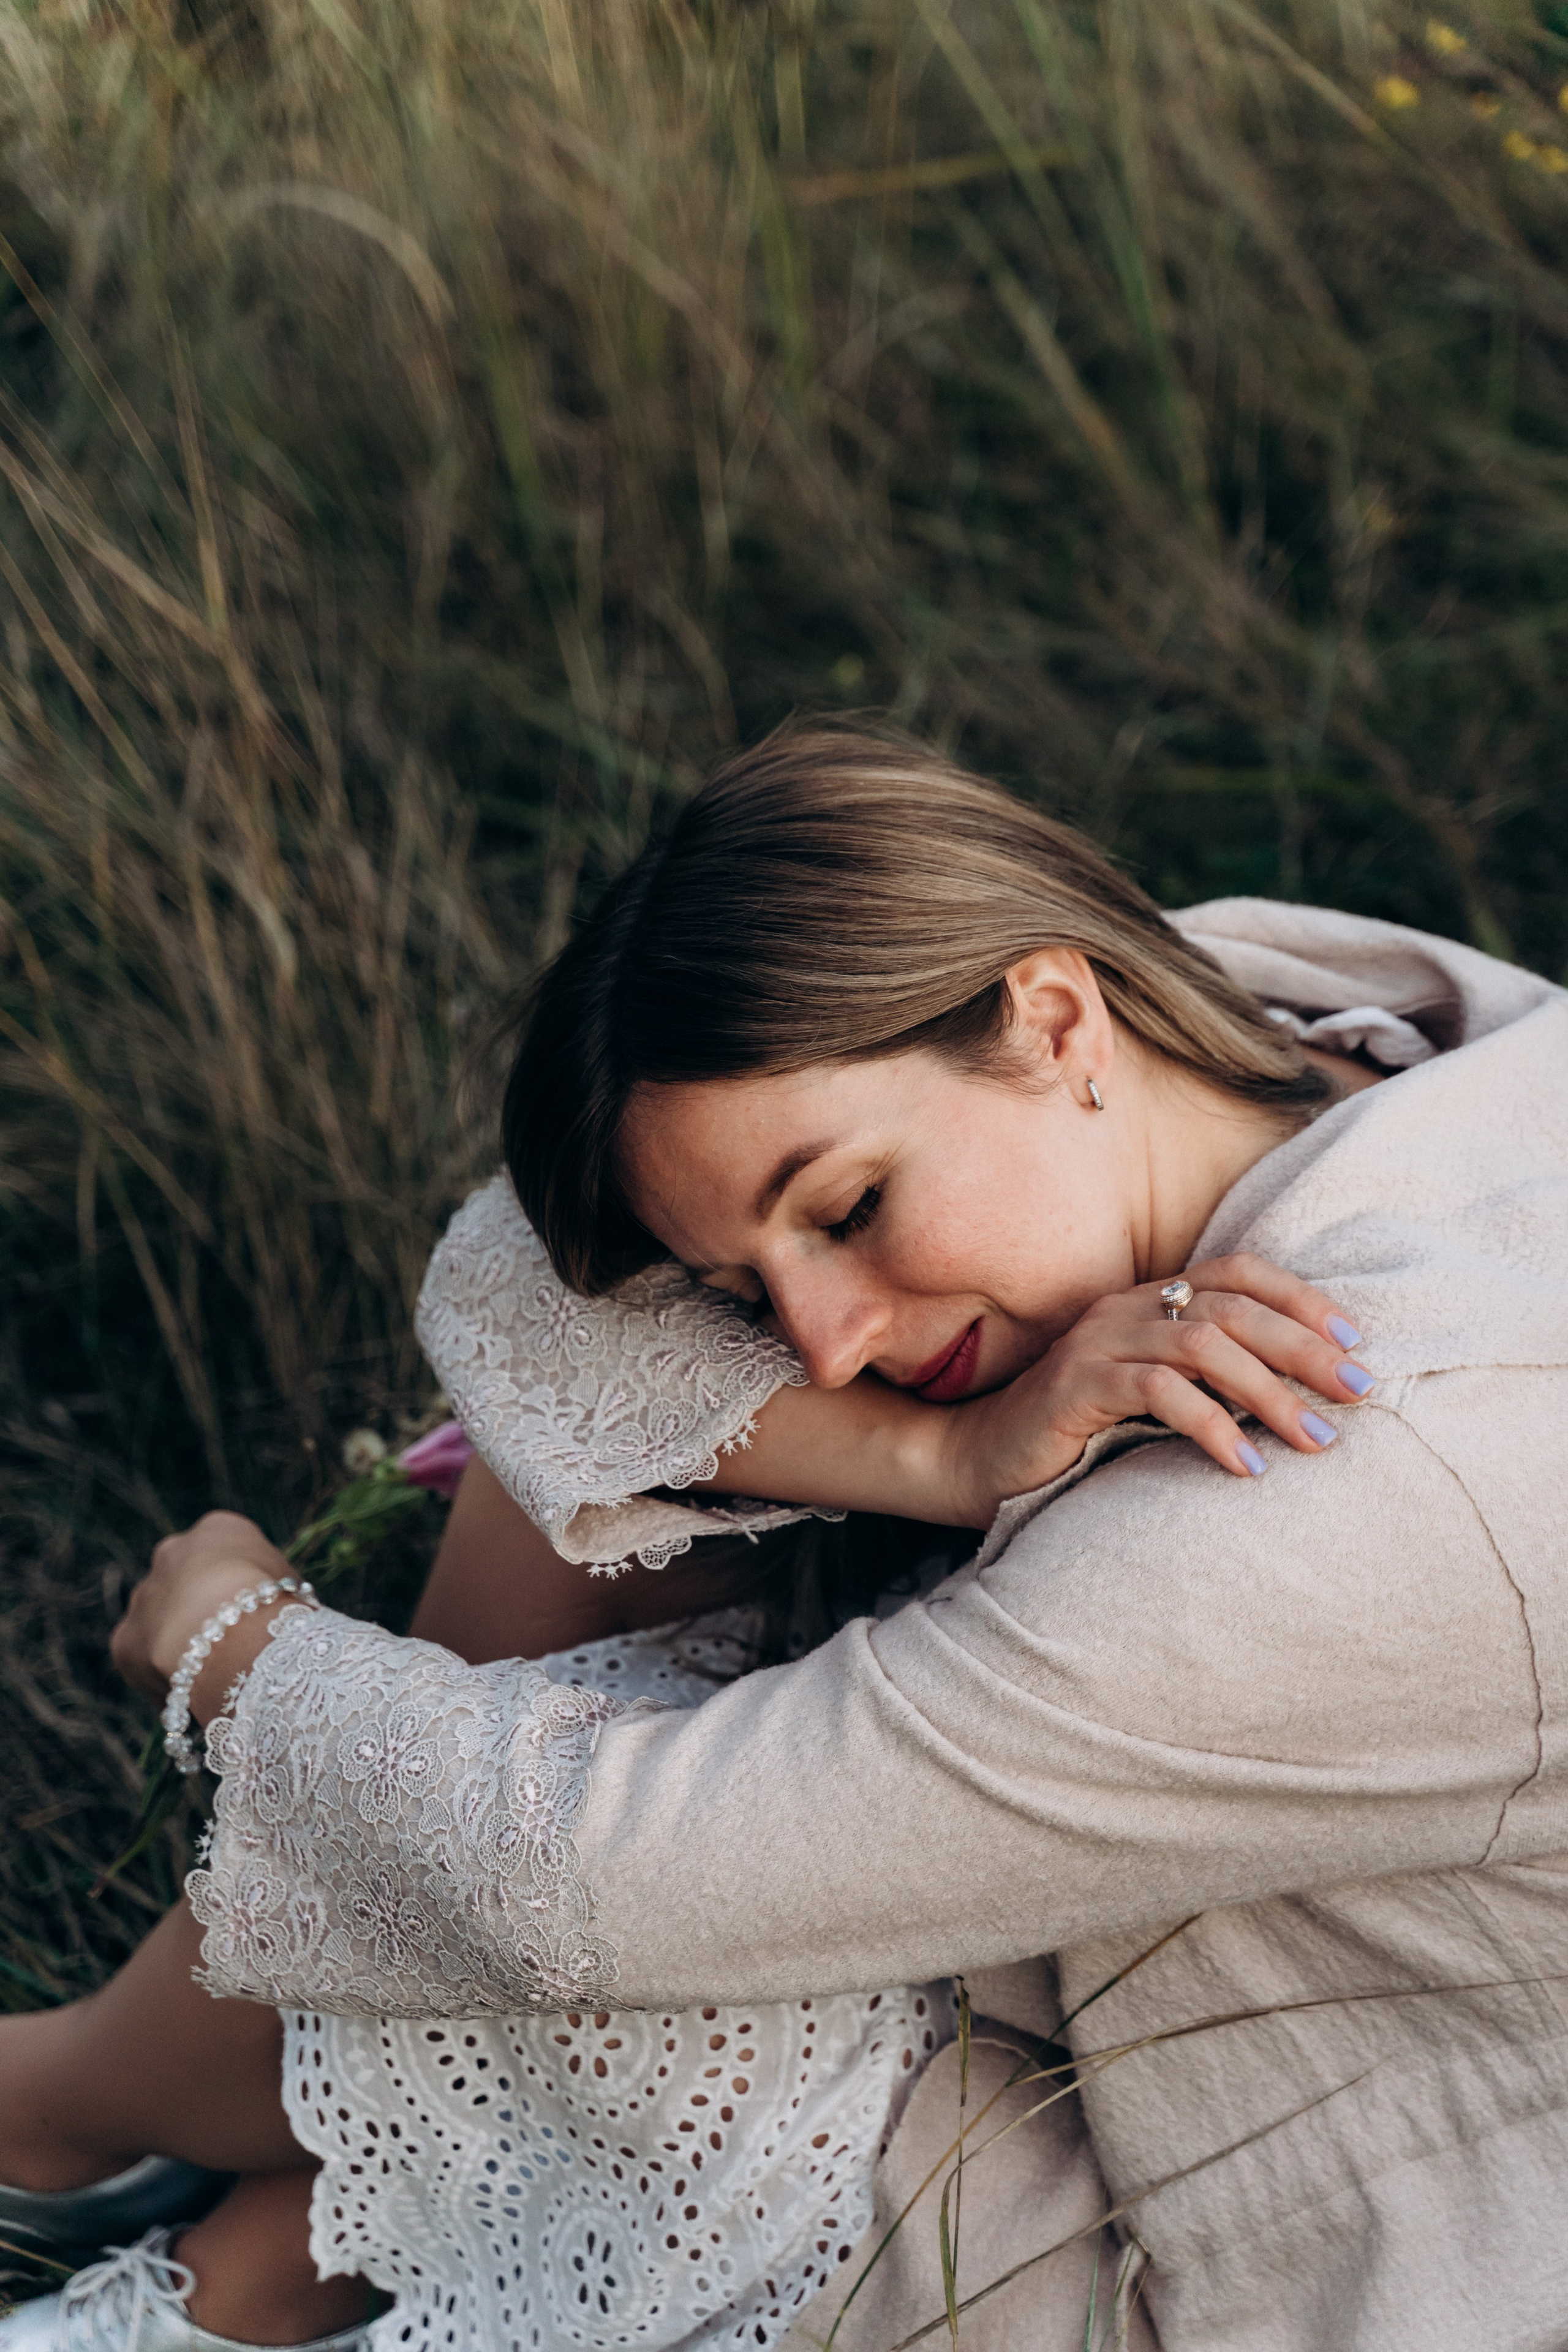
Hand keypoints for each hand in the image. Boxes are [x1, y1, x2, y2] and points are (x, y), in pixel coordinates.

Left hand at [111, 1511, 292, 1708]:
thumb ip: (273, 1591)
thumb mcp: (290, 1585)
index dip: (248, 1589)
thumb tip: (274, 1613)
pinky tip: (194, 1697)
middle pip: (190, 1584)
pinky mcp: (123, 1641)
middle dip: (205, 1612)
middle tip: (233, 1646)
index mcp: (218, 1530)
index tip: (260, 1617)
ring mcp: (143, 1597)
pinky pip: (146, 1662)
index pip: (231, 1555)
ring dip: (181, 1643)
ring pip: (163, 1621)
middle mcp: (171, 1552)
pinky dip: (165, 1679)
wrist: (232, 1631)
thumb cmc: (277, 1605)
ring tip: (214, 1675)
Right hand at [942, 1252, 1372, 1522]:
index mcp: (1148, 1300)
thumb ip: (1207, 1384)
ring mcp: (1097, 1343)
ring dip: (1270, 1393)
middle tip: (1358, 1391)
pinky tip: (1246, 1466)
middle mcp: (1124, 1308)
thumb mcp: (1153, 1401)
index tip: (1355, 1341)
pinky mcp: (1075, 1385)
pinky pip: (1157, 1391)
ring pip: (1203, 1345)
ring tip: (1316, 1438)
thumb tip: (1302, 1400)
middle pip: (1231, 1307)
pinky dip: (1212, 1426)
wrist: (981, 1461)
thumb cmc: (1079, 1437)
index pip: (1236, 1272)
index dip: (1299, 1298)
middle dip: (1304, 1348)